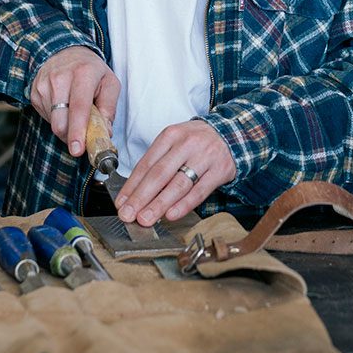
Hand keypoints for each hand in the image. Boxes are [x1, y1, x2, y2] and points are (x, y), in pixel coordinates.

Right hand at [29, 47, 119, 158]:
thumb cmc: (90, 70)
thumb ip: (109, 109)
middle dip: (72, 137)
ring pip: (53, 123)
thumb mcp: (109, 83)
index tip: (77, 150)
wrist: (65, 52)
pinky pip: (46, 118)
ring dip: (66, 127)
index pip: (79, 107)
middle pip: (61, 122)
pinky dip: (57, 119)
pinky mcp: (34, 92)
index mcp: (83, 74)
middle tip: (83, 137)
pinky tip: (63, 107)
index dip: (78, 131)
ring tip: (74, 112)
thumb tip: (105, 133)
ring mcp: (44, 85)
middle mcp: (60, 78)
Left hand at [115, 120, 236, 225]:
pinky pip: (199, 191)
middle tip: (128, 215)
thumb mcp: (175, 142)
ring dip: (159, 204)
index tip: (121, 203)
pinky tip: (171, 215)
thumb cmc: (196, 142)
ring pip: (178, 184)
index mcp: (170, 136)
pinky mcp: (219, 170)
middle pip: (159, 174)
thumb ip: (157, 163)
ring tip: (146, 218)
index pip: (146, 164)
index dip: (132, 186)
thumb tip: (135, 192)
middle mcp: (186, 144)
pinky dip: (184, 205)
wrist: (231, 133)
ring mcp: (204, 157)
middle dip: (141, 197)